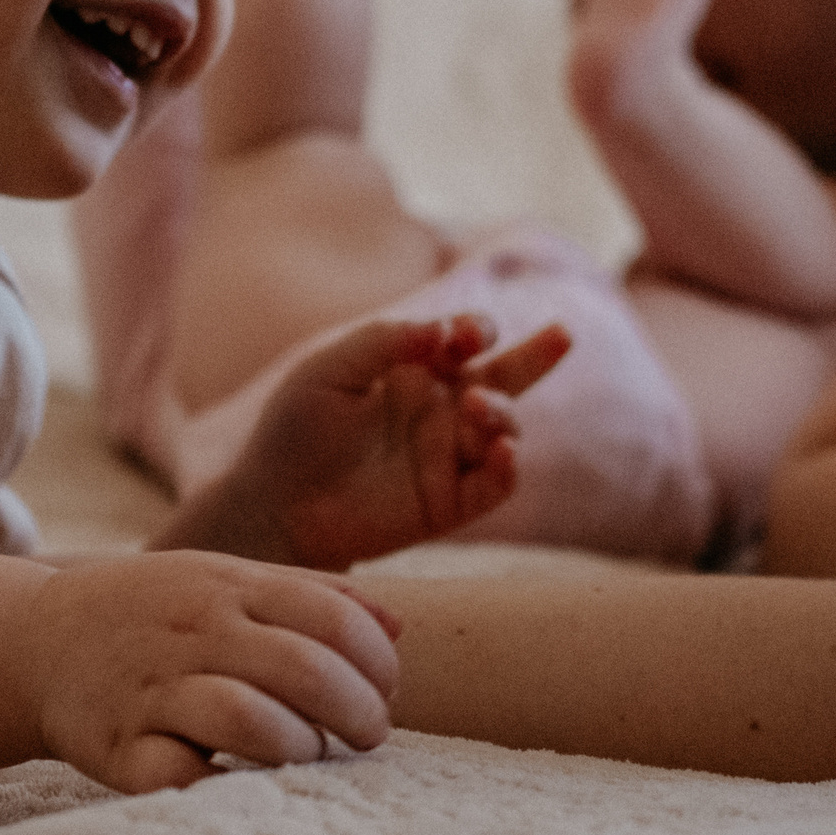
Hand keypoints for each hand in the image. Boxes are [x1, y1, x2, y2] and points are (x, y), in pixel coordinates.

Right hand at [21, 550, 401, 793]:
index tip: (387, 690)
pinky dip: (219, 789)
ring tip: (309, 757)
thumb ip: (313, 596)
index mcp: (228, 585)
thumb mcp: (226, 579)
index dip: (378, 662)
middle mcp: (193, 631)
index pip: (333, 617)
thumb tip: (397, 626)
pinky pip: (176, 776)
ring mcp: (152, 690)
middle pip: (305, 669)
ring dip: (299, 747)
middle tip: (367, 736)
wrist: (33, 639)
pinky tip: (242, 787)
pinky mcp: (115, 748)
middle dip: (358, 712)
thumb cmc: (154, 614)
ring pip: (248, 718)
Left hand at [178, 315, 569, 570]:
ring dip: (504, 413)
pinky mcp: (449, 504)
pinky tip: (504, 452)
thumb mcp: (330, 369)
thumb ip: (386, 340)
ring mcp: (448, 457)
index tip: (460, 334)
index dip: (475, 328)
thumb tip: (445, 330)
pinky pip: (496, 485)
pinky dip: (509, 468)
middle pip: (507, 377)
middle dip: (538, 354)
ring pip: (506, 429)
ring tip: (476, 407)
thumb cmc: (294, 431)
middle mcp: (441, 411)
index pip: (466, 340)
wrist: (272, 505)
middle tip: (563, 334)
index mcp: (415, 372)